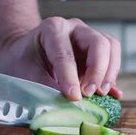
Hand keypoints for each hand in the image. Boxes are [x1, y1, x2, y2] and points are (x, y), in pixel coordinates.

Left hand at [0, 17, 122, 100]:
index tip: (74, 97)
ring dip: (109, 72)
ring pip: (111, 47)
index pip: (66, 53)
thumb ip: (46, 87)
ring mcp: (88, 37)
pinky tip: (113, 94)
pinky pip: (113, 59)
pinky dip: (112, 77)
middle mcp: (75, 29)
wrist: (23, 52)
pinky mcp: (96, 50)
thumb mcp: (26, 73)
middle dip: (97, 71)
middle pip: (99, 43)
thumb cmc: (22, 61)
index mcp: (53, 28)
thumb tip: (68, 105)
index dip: (70, 77)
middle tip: (89, 94)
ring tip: (101, 94)